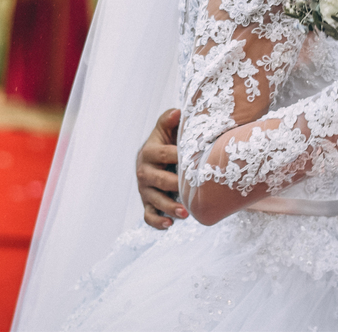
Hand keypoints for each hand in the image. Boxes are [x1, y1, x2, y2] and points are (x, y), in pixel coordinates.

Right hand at [136, 108, 187, 228]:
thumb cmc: (167, 141)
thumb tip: (177, 111)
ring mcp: (145, 189)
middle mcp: (144, 171)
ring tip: (185, 213)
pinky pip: (148, 215)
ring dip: (168, 207)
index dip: (177, 156)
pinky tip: (169, 224)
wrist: (157, 157)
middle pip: (157, 179)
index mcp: (149, 152)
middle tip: (190, 189)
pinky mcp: (147, 202)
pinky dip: (157, 221)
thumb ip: (168, 120)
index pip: (163, 154)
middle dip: (173, 185)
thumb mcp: (166, 129)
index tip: (193, 159)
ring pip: (153, 200)